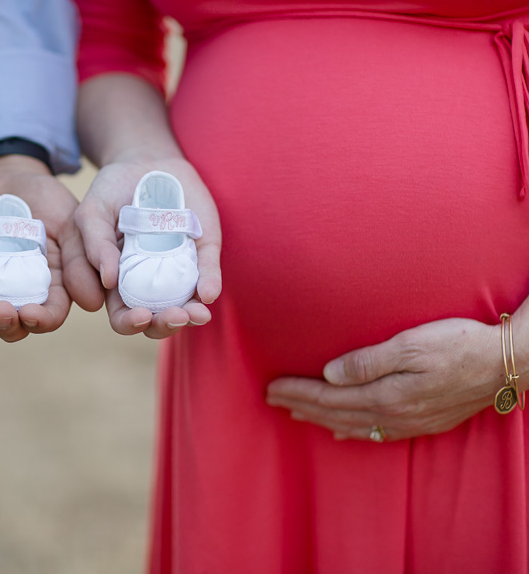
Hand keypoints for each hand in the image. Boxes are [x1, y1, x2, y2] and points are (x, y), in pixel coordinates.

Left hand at [0, 155, 95, 341]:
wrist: (4, 173)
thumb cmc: (45, 199)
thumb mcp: (70, 223)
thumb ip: (81, 259)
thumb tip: (94, 303)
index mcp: (51, 286)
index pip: (49, 314)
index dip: (43, 319)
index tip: (34, 314)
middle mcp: (19, 292)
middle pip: (16, 325)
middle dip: (10, 325)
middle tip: (4, 311)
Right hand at [64, 158, 221, 338]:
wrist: (145, 162)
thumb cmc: (111, 191)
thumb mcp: (92, 212)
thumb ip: (94, 244)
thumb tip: (109, 280)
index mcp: (116, 281)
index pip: (121, 315)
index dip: (129, 322)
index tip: (139, 315)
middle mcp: (147, 281)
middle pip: (154, 319)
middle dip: (162, 325)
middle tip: (172, 316)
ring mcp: (175, 269)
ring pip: (182, 305)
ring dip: (189, 315)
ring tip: (195, 313)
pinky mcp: (201, 252)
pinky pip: (206, 274)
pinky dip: (209, 285)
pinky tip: (208, 293)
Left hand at [266, 318, 504, 440]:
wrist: (506, 363)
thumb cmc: (458, 344)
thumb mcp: (410, 344)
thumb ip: (367, 361)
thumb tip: (329, 374)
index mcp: (385, 394)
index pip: (329, 397)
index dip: (298, 392)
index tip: (272, 387)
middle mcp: (393, 415)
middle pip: (335, 413)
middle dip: (301, 406)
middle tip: (271, 400)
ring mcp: (408, 422)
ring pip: (352, 425)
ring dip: (321, 419)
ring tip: (296, 413)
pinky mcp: (422, 422)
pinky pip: (375, 433)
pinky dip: (351, 431)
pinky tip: (340, 431)